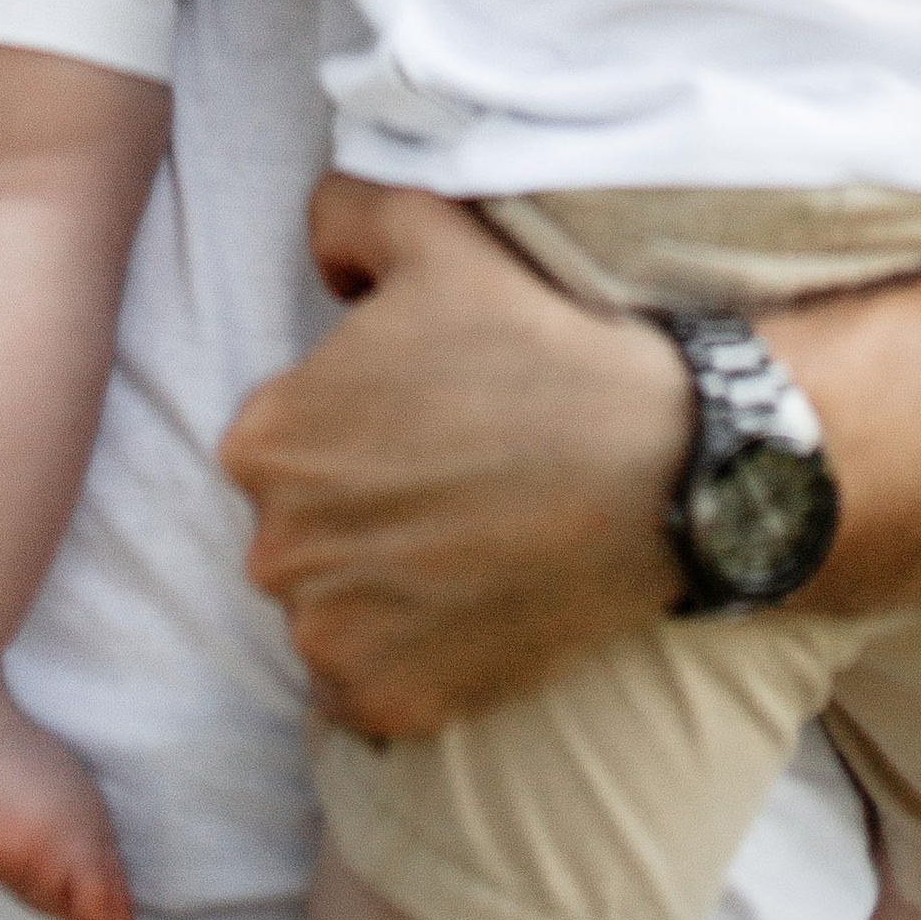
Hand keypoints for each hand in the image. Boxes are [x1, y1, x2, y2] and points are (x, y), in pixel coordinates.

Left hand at [219, 177, 685, 737]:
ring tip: (466, 545)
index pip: (279, 444)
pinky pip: (363, 690)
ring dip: (377, 587)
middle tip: (450, 483)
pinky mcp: (385, 705)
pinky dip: (403, 660)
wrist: (655, 469)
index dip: (348, 429)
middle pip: (298, 530)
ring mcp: (328, 637)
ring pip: (327, 609)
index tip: (417, 425)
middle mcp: (274, 547)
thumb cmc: (535, 344)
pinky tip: (466, 610)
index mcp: (264, 440)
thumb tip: (323, 261)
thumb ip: (342, 214)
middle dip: (355, 511)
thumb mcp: (430, 228)